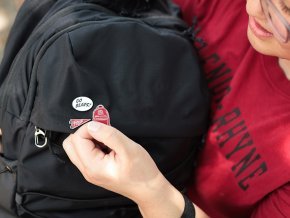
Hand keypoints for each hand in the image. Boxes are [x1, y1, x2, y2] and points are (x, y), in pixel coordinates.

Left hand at [63, 121, 184, 217]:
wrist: (148, 189)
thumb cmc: (142, 172)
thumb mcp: (129, 149)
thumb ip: (109, 135)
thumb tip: (92, 125)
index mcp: (93, 166)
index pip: (77, 139)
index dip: (89, 127)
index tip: (104, 125)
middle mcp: (87, 170)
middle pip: (71, 144)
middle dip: (85, 132)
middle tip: (102, 130)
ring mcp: (90, 171)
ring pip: (77, 148)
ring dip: (89, 138)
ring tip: (107, 138)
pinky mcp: (95, 170)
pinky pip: (86, 152)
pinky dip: (94, 144)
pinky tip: (108, 144)